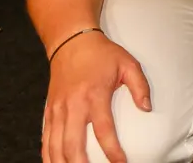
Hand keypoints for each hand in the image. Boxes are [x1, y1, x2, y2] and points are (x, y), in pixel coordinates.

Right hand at [42, 31, 150, 162]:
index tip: (121, 162)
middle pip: (73, 144)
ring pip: (55, 145)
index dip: (112, 150)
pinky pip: (46, 138)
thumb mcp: (128, 64)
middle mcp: (73, 105)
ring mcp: (58, 109)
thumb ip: (140, 86)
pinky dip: (48, 155)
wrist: (71, 41)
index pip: (104, 129)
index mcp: (94, 95)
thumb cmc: (102, 54)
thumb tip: (147, 108)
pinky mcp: (49, 111)